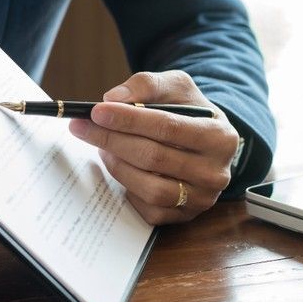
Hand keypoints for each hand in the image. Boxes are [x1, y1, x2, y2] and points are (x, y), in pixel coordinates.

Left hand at [69, 70, 240, 224]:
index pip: (167, 127)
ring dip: (118, 167)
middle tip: (83, 127)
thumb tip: (113, 99)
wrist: (207, 142)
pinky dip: (129, 189)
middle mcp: (215, 172)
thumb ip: (147, 85)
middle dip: (112, 140)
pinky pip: (149, 209)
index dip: (129, 119)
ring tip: (103, 148)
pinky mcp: (186, 217)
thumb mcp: (177, 87)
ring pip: (151, 188)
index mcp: (219, 137)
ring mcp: (202, 199)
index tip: (96, 112)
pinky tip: (122, 169)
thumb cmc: (190, 112)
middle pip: (154, 158)